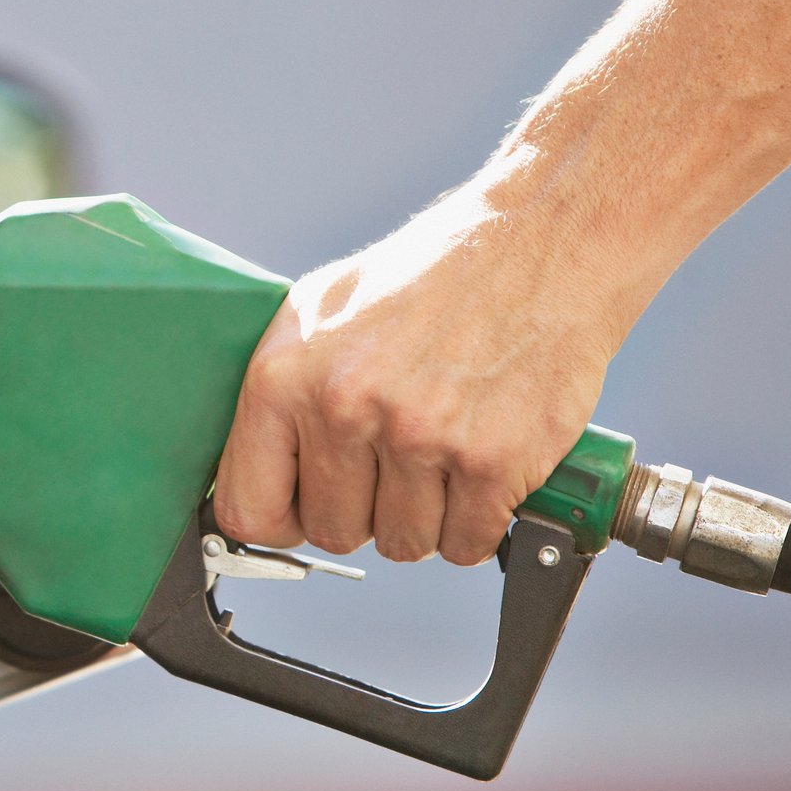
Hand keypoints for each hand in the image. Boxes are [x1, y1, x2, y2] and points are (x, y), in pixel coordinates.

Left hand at [211, 183, 627, 565]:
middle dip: (363, 512)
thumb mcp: (321, 309)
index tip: (304, 510)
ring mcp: (419, 437)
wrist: (540, 246)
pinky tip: (478, 469)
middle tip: (391, 465)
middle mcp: (345, 408)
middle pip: (333, 532)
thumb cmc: (430, 276)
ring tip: (439, 455)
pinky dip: (475, 522)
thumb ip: (279, 394)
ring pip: (402, 544)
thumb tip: (251, 472)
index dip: (280, 521)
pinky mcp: (491, 461)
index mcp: (285, 376)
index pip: (249, 509)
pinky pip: (465, 544)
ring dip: (423, 517)